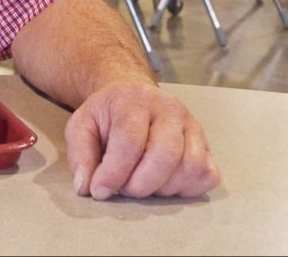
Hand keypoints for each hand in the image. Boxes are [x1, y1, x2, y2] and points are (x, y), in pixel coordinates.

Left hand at [64, 81, 220, 199]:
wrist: (133, 97)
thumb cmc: (108, 116)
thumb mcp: (82, 125)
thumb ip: (80, 154)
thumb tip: (84, 186)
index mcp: (135, 100)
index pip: (130, 140)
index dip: (114, 172)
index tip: (100, 190)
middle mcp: (170, 109)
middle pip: (166, 154)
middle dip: (141, 184)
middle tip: (124, 190)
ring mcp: (193, 127)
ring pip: (191, 167)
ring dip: (164, 188)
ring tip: (142, 185)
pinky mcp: (207, 146)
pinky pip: (208, 175)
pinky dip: (188, 189)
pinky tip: (164, 185)